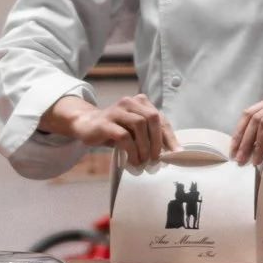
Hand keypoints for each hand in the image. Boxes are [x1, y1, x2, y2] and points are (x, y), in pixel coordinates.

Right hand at [42, 93, 177, 168]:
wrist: (87, 125)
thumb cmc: (115, 129)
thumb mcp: (134, 130)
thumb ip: (150, 134)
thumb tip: (170, 152)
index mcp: (140, 102)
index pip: (160, 118)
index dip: (170, 136)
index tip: (176, 153)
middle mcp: (130, 102)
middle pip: (152, 118)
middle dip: (158, 141)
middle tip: (156, 159)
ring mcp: (117, 111)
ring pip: (139, 125)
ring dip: (145, 146)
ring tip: (144, 161)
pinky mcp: (105, 123)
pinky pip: (124, 136)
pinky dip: (132, 150)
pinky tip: (133, 160)